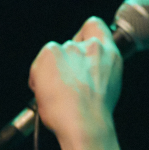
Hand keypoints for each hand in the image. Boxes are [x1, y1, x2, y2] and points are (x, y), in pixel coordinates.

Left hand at [27, 16, 122, 141]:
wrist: (84, 123)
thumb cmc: (95, 113)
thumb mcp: (108, 85)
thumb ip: (97, 69)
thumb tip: (82, 71)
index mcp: (109, 55)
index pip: (95, 26)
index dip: (85, 34)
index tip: (81, 46)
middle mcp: (91, 47)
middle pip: (71, 44)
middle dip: (66, 61)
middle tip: (66, 83)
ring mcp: (70, 49)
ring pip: (55, 54)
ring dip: (53, 70)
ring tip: (57, 93)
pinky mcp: (50, 53)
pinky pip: (40, 62)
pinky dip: (38, 76)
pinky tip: (46, 93)